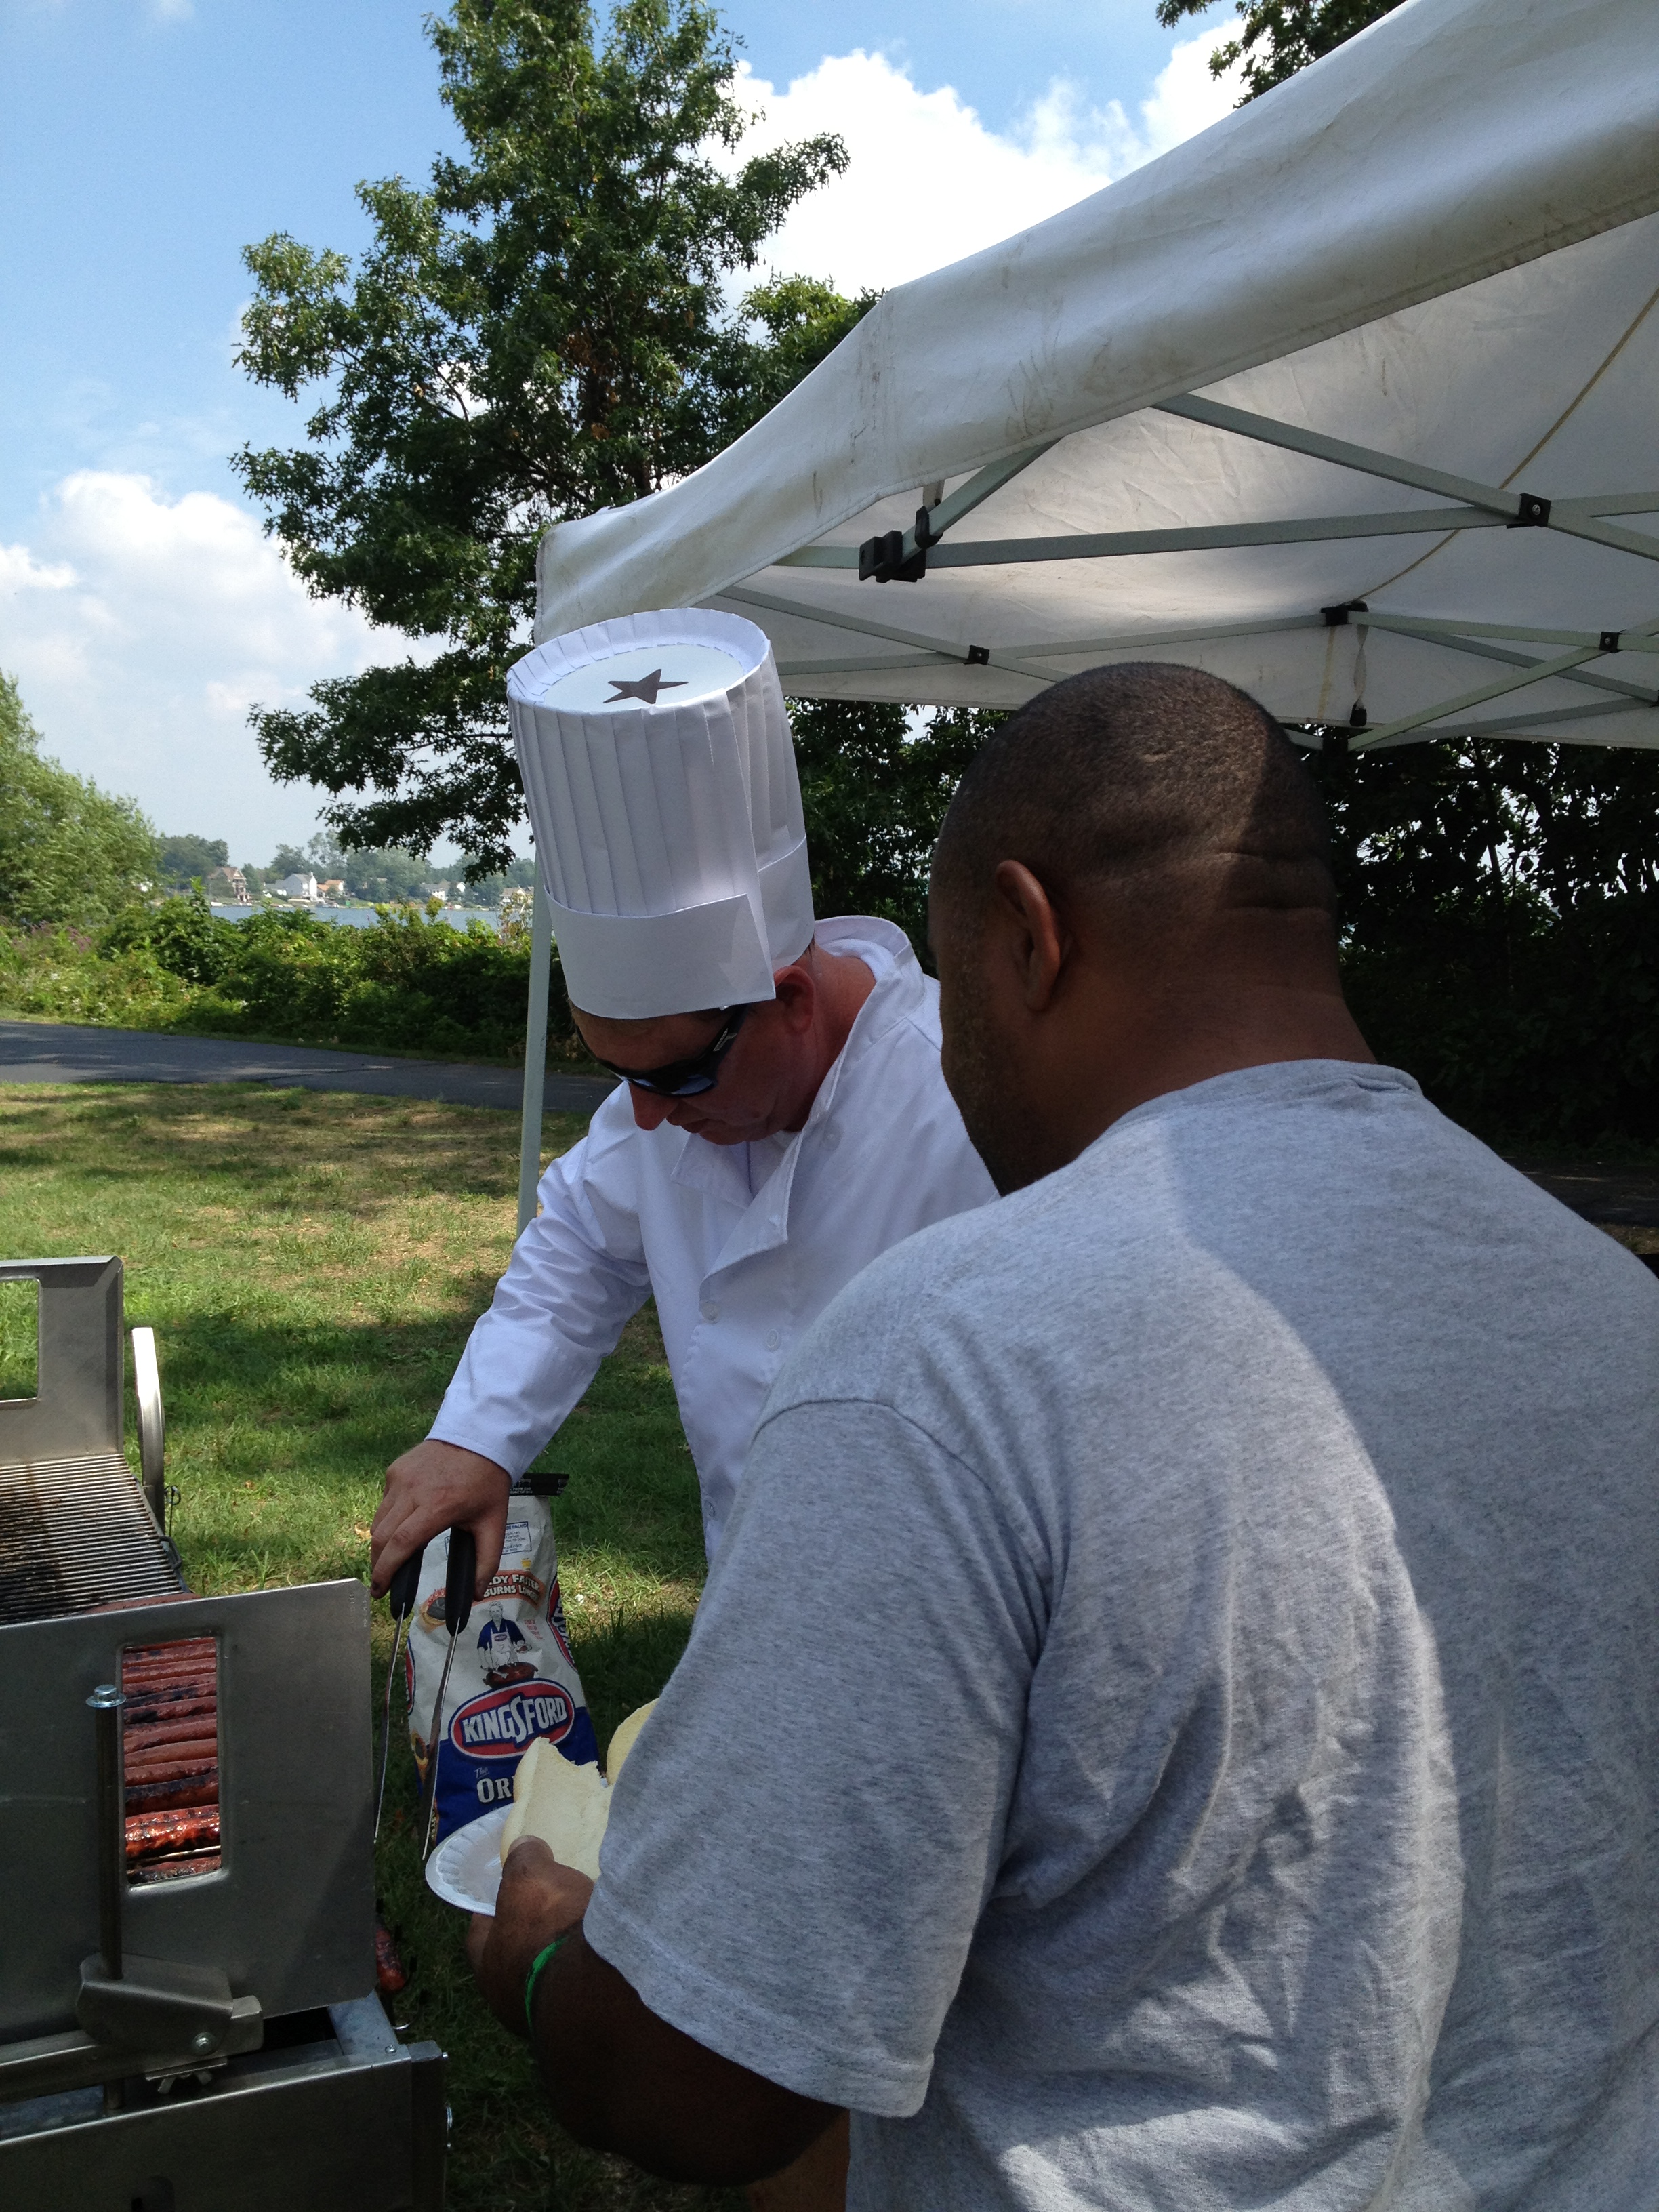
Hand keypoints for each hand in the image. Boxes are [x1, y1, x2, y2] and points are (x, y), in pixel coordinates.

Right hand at [371, 1438, 510, 1596]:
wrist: (479, 1437)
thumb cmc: (487, 1482)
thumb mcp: (493, 1523)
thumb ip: (487, 1561)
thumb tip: (477, 1594)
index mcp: (437, 1507)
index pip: (400, 1544)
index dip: (386, 1571)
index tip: (379, 1591)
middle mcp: (412, 1492)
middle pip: (381, 1537)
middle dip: (378, 1565)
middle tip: (381, 1583)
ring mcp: (400, 1478)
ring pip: (378, 1521)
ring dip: (380, 1544)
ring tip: (390, 1560)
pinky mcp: (395, 1470)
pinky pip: (384, 1502)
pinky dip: (387, 1519)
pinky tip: (402, 1525)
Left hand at [469, 1837, 594, 2034]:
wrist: (596, 1987)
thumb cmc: (550, 1929)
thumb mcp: (531, 1878)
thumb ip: (523, 1860)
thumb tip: (522, 1847)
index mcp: (486, 1964)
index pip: (479, 1931)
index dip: (494, 1908)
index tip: (508, 1891)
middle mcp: (507, 1999)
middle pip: (514, 1957)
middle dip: (530, 1936)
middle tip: (550, 1912)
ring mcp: (541, 2017)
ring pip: (546, 1978)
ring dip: (560, 1959)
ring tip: (582, 1933)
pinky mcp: (576, 2025)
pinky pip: (575, 1992)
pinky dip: (584, 1974)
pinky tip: (601, 1955)